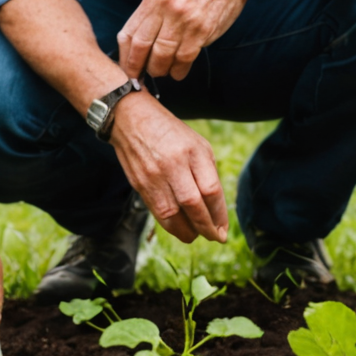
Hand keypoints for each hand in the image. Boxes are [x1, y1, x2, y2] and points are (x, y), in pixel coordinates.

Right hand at [109, 92, 228, 242]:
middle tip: (215, 237)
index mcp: (193, 151)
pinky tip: (180, 229)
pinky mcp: (139, 184)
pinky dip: (171, 226)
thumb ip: (207, 174)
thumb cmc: (171, 133)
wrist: (132, 118)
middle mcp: (173, 163)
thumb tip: (216, 210)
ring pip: (173, 214)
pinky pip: (157, 212)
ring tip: (197, 236)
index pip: (210, 190)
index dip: (219, 214)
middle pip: (193, 204)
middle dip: (206, 227)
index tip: (223, 228)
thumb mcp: (197, 144)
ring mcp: (154, 175)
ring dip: (187, 231)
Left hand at [117, 0, 256, 80]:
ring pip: (162, 56)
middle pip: (142, 47)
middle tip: (139, 77)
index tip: (127, 67)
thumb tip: (138, 39)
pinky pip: (184, 58)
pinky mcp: (202, 31)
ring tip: (161, 72)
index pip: (129, 32)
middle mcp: (166, 8)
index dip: (125, 55)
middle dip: (137, 67)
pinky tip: (178, 72)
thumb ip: (152, 10)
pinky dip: (179, 70)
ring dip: (159, 70)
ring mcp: (184, 20)